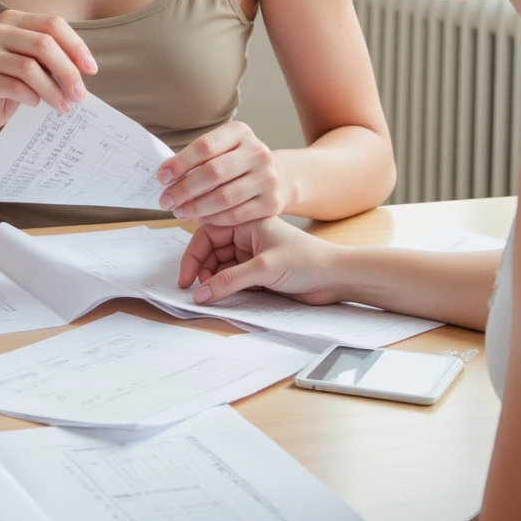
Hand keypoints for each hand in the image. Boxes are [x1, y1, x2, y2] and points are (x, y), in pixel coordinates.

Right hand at [0, 10, 97, 145]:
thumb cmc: (8, 88)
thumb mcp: (33, 67)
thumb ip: (54, 60)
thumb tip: (86, 69)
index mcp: (13, 20)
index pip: (52, 24)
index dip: (76, 46)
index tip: (91, 69)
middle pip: (44, 44)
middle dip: (68, 71)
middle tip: (80, 95)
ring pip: (30, 67)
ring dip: (53, 90)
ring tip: (65, 106)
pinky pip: (15, 87)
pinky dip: (32, 98)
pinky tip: (36, 105)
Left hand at [157, 122, 285, 225]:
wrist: (281, 176)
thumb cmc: (240, 163)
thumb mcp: (225, 149)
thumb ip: (200, 158)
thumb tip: (167, 177)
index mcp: (240, 133)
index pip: (205, 146)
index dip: (180, 163)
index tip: (162, 177)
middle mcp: (257, 152)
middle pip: (213, 173)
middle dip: (184, 190)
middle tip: (166, 201)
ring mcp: (267, 178)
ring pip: (224, 197)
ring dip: (196, 208)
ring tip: (179, 212)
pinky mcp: (271, 203)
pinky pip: (235, 215)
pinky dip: (213, 219)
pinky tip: (199, 219)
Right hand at [177, 216, 346, 305]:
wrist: (336, 278)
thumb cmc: (307, 261)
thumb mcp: (264, 269)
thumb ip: (229, 281)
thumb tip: (200, 293)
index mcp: (246, 222)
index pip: (207, 234)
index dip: (193, 256)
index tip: (185, 278)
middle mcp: (247, 236)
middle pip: (210, 252)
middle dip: (202, 270)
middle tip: (197, 291)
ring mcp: (252, 255)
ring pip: (220, 267)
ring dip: (213, 281)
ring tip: (211, 296)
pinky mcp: (258, 273)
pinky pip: (232, 280)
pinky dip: (225, 289)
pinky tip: (224, 298)